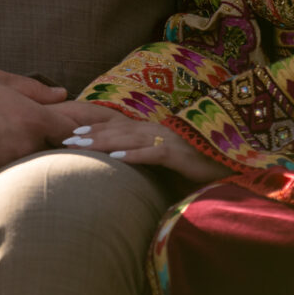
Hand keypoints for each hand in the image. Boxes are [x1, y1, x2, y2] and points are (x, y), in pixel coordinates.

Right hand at [0, 69, 92, 191]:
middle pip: (55, 153)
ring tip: (1, 144)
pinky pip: (6, 180)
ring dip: (27, 160)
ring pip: (29, 169)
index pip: (76, 129)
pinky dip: (3, 172)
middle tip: (37, 137)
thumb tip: (63, 94)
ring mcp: (6, 172)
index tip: (103, 130)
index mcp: (31, 120)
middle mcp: (24, 149)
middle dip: (54, 146)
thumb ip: (35, 89)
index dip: (91, 128)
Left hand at [61, 116, 229, 186]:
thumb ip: (147, 159)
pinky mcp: (178, 154)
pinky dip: (133, 155)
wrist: (227, 163)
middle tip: (66, 138)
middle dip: (90, 134)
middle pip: (117, 130)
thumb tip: (124, 167)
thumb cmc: (196, 164)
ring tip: (81, 145)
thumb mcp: (166, 161)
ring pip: (129, 138)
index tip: (72, 132)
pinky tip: (116, 159)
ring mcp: (167, 141)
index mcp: (152, 132)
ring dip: (103, 141)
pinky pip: (152, 154)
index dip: (95, 128)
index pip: (118, 128)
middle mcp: (156, 132)